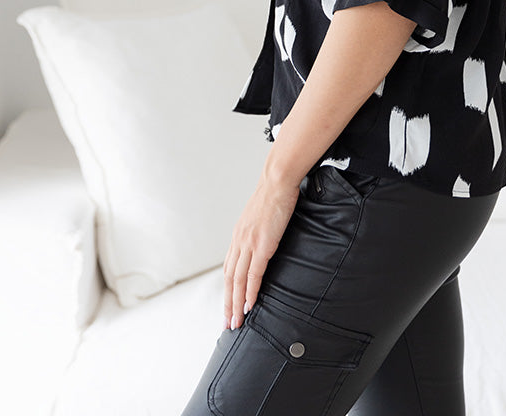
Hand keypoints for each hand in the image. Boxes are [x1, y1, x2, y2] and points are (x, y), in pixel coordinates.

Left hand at [223, 171, 300, 329]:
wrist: (278, 181)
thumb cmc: (275, 193)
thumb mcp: (262, 214)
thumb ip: (260, 229)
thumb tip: (265, 236)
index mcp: (239, 235)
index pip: (229, 268)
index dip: (228, 289)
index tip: (229, 306)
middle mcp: (239, 242)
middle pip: (229, 280)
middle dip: (228, 304)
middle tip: (228, 325)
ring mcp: (249, 244)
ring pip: (238, 282)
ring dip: (236, 304)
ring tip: (236, 322)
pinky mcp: (262, 245)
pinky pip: (254, 275)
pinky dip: (250, 292)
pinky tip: (250, 306)